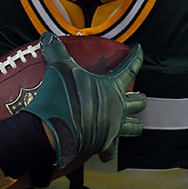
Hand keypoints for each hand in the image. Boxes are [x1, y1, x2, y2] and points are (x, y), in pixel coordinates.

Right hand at [23, 33, 146, 167]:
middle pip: (137, 102)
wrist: (56, 131)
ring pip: (132, 128)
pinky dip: (108, 150)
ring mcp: (112, 129)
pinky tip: (105, 152)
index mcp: (112, 88)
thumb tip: (46, 36)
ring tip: (136, 125)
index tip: (140, 49)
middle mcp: (118, 109)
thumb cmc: (62, 97)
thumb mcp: (59, 68)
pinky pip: (109, 150)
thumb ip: (55, 51)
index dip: (136, 57)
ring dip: (134, 125)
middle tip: (141, 96)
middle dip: (140, 98)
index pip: (130, 68)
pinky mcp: (102, 146)